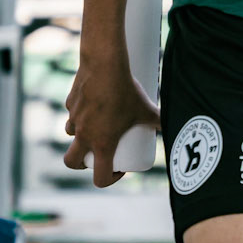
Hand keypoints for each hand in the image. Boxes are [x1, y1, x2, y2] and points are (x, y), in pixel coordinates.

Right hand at [63, 50, 159, 187]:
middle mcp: (83, 135)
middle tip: (99, 154)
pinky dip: (79, 114)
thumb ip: (159, 120)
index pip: (99, 177)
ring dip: (81, 136)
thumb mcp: (146, 109)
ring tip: (98, 126)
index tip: (119, 168)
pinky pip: (72, 114)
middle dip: (83, 164)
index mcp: (102, 144)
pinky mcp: (69, 103)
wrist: (104, 64)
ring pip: (71, 135)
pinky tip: (93, 105)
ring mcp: (74, 119)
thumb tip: (172, 127)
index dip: (109, 178)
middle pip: (72, 162)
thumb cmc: (126, 90)